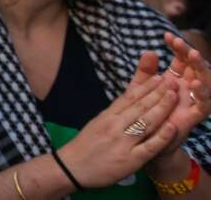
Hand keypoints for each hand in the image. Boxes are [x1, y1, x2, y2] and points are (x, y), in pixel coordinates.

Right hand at [59, 58, 179, 187]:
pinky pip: (149, 147)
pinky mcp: (130, 160)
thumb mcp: (97, 123)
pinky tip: (171, 127)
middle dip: (157, 94)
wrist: (72, 168)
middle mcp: (115, 126)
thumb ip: (114, 114)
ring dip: (161, 108)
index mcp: (107, 116)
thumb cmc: (85, 145)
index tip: (158, 78)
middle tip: (172, 82)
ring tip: (174, 96)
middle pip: (139, 107)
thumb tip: (131, 102)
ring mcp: (123, 143)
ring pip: (146, 122)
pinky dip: (161, 137)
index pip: (129, 98)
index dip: (145, 87)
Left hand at [154, 33, 210, 156]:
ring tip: (193, 56)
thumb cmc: (143, 112)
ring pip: (205, 83)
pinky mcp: (193, 117)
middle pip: (195, 68)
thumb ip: (145, 71)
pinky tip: (195, 84)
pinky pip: (203, 105)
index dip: (177, 47)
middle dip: (190, 54)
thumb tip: (149, 51)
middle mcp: (186, 90)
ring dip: (201, 69)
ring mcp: (191, 103)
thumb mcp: (141, 88)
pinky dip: (202, 94)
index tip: (167, 35)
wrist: (143, 141)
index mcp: (175, 80)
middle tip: (181, 44)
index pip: (181, 59)